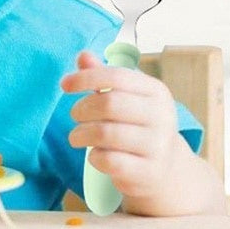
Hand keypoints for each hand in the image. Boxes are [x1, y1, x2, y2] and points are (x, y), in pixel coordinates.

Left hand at [60, 50, 181, 202]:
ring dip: (81, 134)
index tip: (64, 85)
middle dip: (82, 108)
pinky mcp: (150, 173)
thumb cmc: (135, 125)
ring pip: (106, 133)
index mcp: (156, 91)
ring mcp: (159, 146)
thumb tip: (83, 56)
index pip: (117, 76)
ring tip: (76, 136)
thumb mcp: (123, 97)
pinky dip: (94, 157)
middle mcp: (163, 117)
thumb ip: (101, 76)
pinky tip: (94, 155)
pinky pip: (111, 161)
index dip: (86, 78)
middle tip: (74, 115)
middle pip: (109, 104)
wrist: (165, 169)